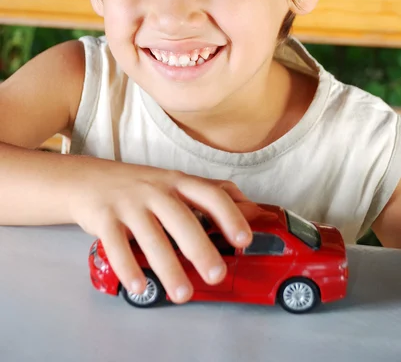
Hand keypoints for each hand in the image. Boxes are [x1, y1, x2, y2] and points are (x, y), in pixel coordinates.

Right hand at [70, 161, 252, 303]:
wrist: (88, 180)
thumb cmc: (140, 186)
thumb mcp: (175, 182)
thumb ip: (210, 193)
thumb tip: (251, 209)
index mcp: (178, 181)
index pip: (210, 193)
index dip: (229, 215)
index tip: (244, 239)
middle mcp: (155, 190)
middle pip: (181, 218)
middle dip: (200, 248)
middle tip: (216, 276)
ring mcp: (128, 203)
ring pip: (151, 236)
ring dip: (168, 267)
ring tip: (182, 294)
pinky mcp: (104, 218)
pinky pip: (116, 245)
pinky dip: (128, 268)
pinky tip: (140, 287)